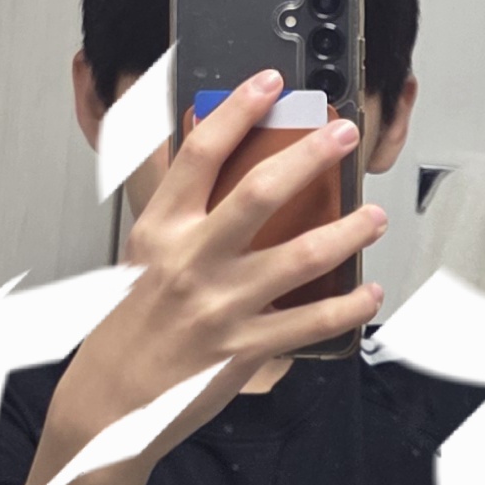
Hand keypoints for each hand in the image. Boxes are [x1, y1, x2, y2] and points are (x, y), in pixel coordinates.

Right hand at [57, 71, 384, 465]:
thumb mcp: (141, 254)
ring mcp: (220, 306)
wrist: (111, 402)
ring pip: (299, 256)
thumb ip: (176, 207)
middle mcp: (190, 262)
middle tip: (343, 135)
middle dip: (309, 156)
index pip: (199, 153)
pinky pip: (310, 322)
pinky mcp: (243, 348)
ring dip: (347, 231)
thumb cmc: (128, 326)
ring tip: (373, 217)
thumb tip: (204, 154)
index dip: (237, 110)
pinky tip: (367, 292)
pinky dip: (347, 307)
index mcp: (160, 230)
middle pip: (259, 193)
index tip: (269, 82)